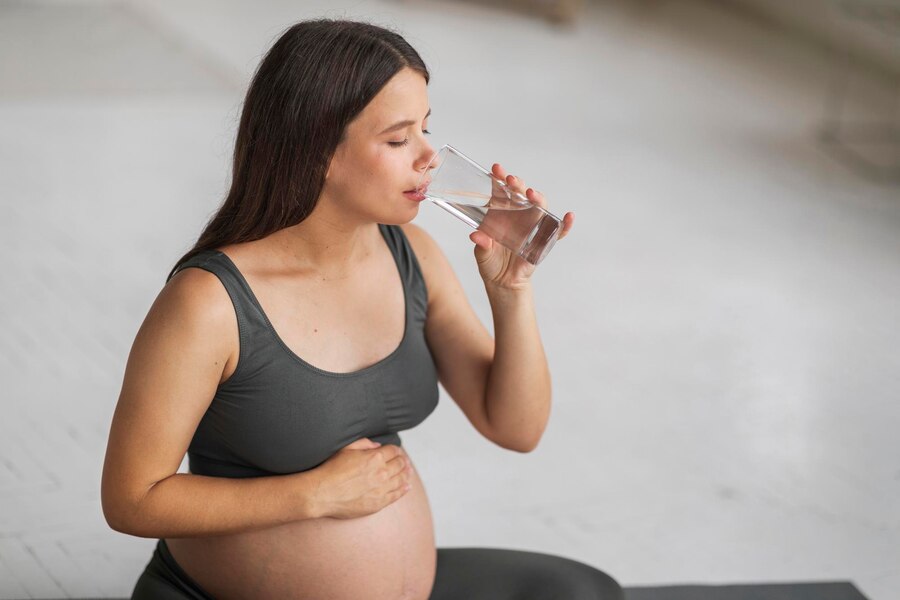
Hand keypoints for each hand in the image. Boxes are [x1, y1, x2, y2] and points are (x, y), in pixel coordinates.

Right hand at [309, 438, 412, 519]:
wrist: (322, 493)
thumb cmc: (331, 470)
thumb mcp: (346, 448)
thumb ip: (364, 444)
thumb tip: (377, 446)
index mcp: (374, 457)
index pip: (393, 451)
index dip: (396, 450)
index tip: (396, 451)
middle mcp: (381, 473)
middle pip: (400, 464)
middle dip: (403, 461)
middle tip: (405, 461)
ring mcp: (381, 489)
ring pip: (401, 479)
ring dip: (406, 474)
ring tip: (408, 472)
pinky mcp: (378, 504)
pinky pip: (396, 495)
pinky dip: (404, 490)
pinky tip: (407, 486)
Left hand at [469, 163, 573, 289]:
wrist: (502, 281)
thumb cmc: (490, 262)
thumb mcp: (481, 253)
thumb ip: (481, 244)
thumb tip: (477, 235)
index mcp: (501, 213)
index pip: (501, 191)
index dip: (499, 178)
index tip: (496, 169)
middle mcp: (518, 215)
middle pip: (521, 194)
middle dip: (517, 184)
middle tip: (511, 180)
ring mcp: (532, 226)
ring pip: (539, 207)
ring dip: (538, 198)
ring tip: (531, 194)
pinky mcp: (544, 240)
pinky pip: (558, 231)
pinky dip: (565, 225)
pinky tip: (568, 217)